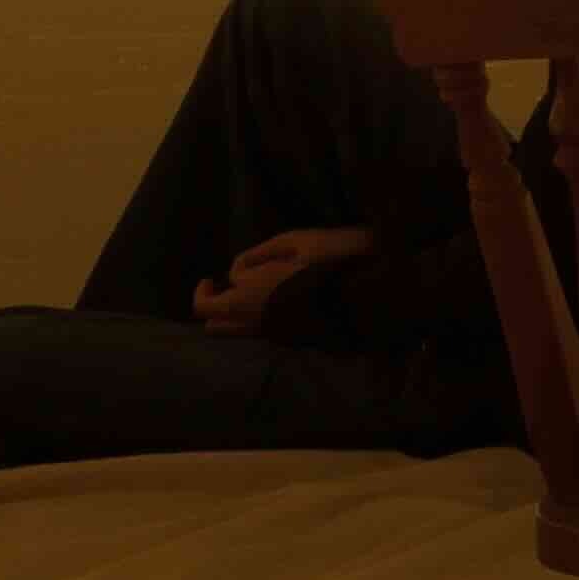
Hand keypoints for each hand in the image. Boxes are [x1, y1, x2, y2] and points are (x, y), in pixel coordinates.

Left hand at [190, 226, 367, 337]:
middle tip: (230, 288)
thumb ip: (256, 255)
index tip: (211, 278)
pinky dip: (260, 319)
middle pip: (216, 328)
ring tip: (256, 294)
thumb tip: (238, 271)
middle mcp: (258, 323)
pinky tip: (281, 299)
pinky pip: (263, 333)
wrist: (376, 288)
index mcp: (251, 298)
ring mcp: (278, 335)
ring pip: (239, 334)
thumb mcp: (293, 240)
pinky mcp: (296, 339)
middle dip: (218, 307)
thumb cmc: (334, 257)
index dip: (202, 291)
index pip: (204, 307)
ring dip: (238, 316)